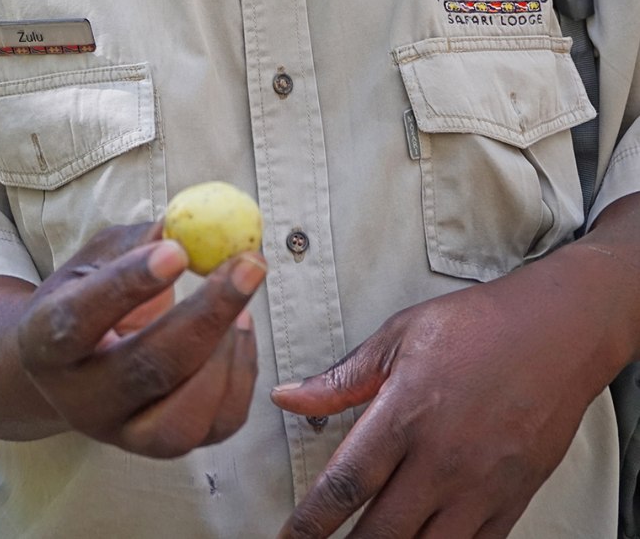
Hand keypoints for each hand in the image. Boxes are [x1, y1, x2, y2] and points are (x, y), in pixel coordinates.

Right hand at [17, 220, 266, 457]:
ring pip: (183, 417)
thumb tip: (184, 223)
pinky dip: (242, 374)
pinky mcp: (163, 448)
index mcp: (46, 342)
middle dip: (206, 315)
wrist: (65, 369)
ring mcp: (122, 433)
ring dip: (226, 353)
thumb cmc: (84, 297)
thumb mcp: (95, 259)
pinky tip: (239, 332)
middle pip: (145, 369)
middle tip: (248, 265)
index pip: (81, 318)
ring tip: (241, 306)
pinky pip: (218, 426)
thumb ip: (135, 243)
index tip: (178, 250)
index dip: (129, 284)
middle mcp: (80, 399)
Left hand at [270, 256, 614, 538]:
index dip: (310, 523)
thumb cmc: (475, 326)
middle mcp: (441, 461)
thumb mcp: (398, 336)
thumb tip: (287, 397)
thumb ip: (341, 379)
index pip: (345, 484)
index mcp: (405, 415)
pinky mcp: (511, 502)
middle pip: (380, 533)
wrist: (555, 333)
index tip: (287, 538)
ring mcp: (480, 488)